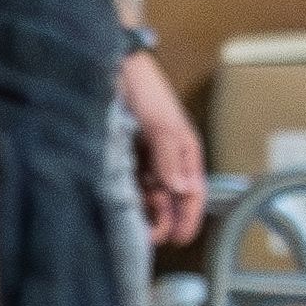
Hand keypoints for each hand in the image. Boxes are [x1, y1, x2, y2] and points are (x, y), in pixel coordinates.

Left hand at [118, 47, 207, 246]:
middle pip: (170, 199)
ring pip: (147, 197)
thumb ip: (169, 155)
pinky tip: (116, 208)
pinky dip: (124, 199)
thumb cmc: (145, 88)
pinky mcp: (121, 159)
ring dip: (143, 212)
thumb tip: (180, 188)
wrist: (112, 66)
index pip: (194, 191)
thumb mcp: (161, 122)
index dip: (189, 216)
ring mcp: (143, 160)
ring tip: (131, 227)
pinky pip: (126, 186)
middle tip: (149, 238)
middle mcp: (165, 160)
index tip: (181, 238)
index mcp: (184, 151)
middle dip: (163, 220)